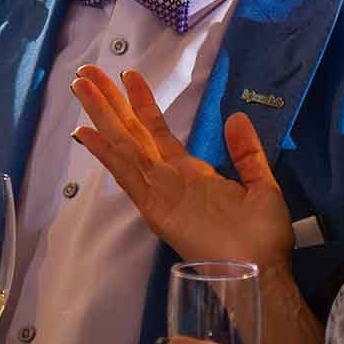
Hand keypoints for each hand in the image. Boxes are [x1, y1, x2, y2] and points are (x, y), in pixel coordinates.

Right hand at [71, 66, 293, 268]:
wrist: (260, 271)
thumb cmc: (263, 238)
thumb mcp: (262, 185)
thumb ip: (247, 152)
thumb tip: (235, 116)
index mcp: (192, 174)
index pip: (158, 131)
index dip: (143, 103)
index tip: (128, 76)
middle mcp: (169, 180)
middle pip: (132, 132)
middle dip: (109, 102)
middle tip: (86, 72)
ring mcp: (159, 193)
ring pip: (124, 146)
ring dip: (101, 115)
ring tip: (80, 85)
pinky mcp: (155, 209)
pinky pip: (127, 175)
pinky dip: (106, 154)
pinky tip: (86, 134)